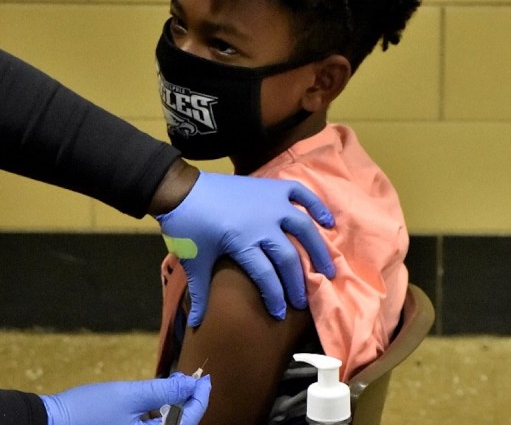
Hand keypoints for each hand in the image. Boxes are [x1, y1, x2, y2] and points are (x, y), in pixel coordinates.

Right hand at [41, 372, 210, 424]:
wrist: (51, 423)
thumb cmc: (89, 411)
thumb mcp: (130, 395)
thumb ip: (165, 389)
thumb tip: (193, 382)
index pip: (190, 421)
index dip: (201, 398)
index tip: (205, 378)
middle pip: (180, 424)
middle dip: (189, 402)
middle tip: (192, 378)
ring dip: (174, 406)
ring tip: (174, 382)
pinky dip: (158, 412)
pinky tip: (155, 397)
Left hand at [156, 171, 335, 325]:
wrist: (182, 189)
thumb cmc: (188, 226)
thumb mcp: (195, 260)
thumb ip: (201, 293)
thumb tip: (196, 325)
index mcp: (242, 241)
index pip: (266, 275)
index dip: (276, 297)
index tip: (280, 313)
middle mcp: (262, 222)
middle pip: (289, 256)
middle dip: (298, 282)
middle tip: (303, 301)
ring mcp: (271, 202)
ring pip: (303, 227)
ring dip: (318, 249)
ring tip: (328, 270)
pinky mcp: (273, 186)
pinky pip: (302, 194)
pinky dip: (317, 206)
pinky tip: (328, 223)